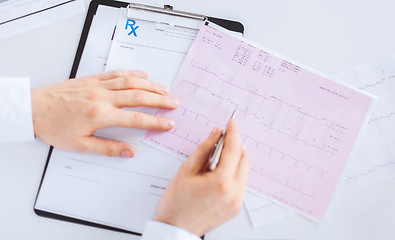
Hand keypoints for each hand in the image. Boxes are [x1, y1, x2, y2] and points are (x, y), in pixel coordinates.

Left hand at [31, 70, 178, 156]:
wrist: (33, 109)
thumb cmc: (54, 127)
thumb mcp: (80, 145)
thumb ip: (108, 148)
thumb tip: (129, 151)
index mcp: (101, 115)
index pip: (136, 118)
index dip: (156, 121)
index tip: (168, 123)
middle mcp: (103, 97)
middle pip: (139, 96)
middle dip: (160, 100)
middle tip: (174, 103)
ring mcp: (98, 86)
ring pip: (130, 82)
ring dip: (150, 85)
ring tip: (165, 89)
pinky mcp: (91, 79)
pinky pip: (116, 74)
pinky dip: (131, 73)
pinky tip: (142, 74)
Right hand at [155, 120, 249, 235]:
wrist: (175, 229)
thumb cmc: (176, 203)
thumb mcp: (186, 170)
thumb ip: (204, 149)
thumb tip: (216, 134)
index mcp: (221, 183)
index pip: (234, 150)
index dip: (233, 133)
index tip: (232, 123)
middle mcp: (234, 193)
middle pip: (244, 159)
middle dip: (237, 144)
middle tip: (227, 135)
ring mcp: (237, 202)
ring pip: (244, 170)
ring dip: (236, 157)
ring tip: (220, 152)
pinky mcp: (236, 207)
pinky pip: (241, 182)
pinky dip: (234, 171)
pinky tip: (221, 168)